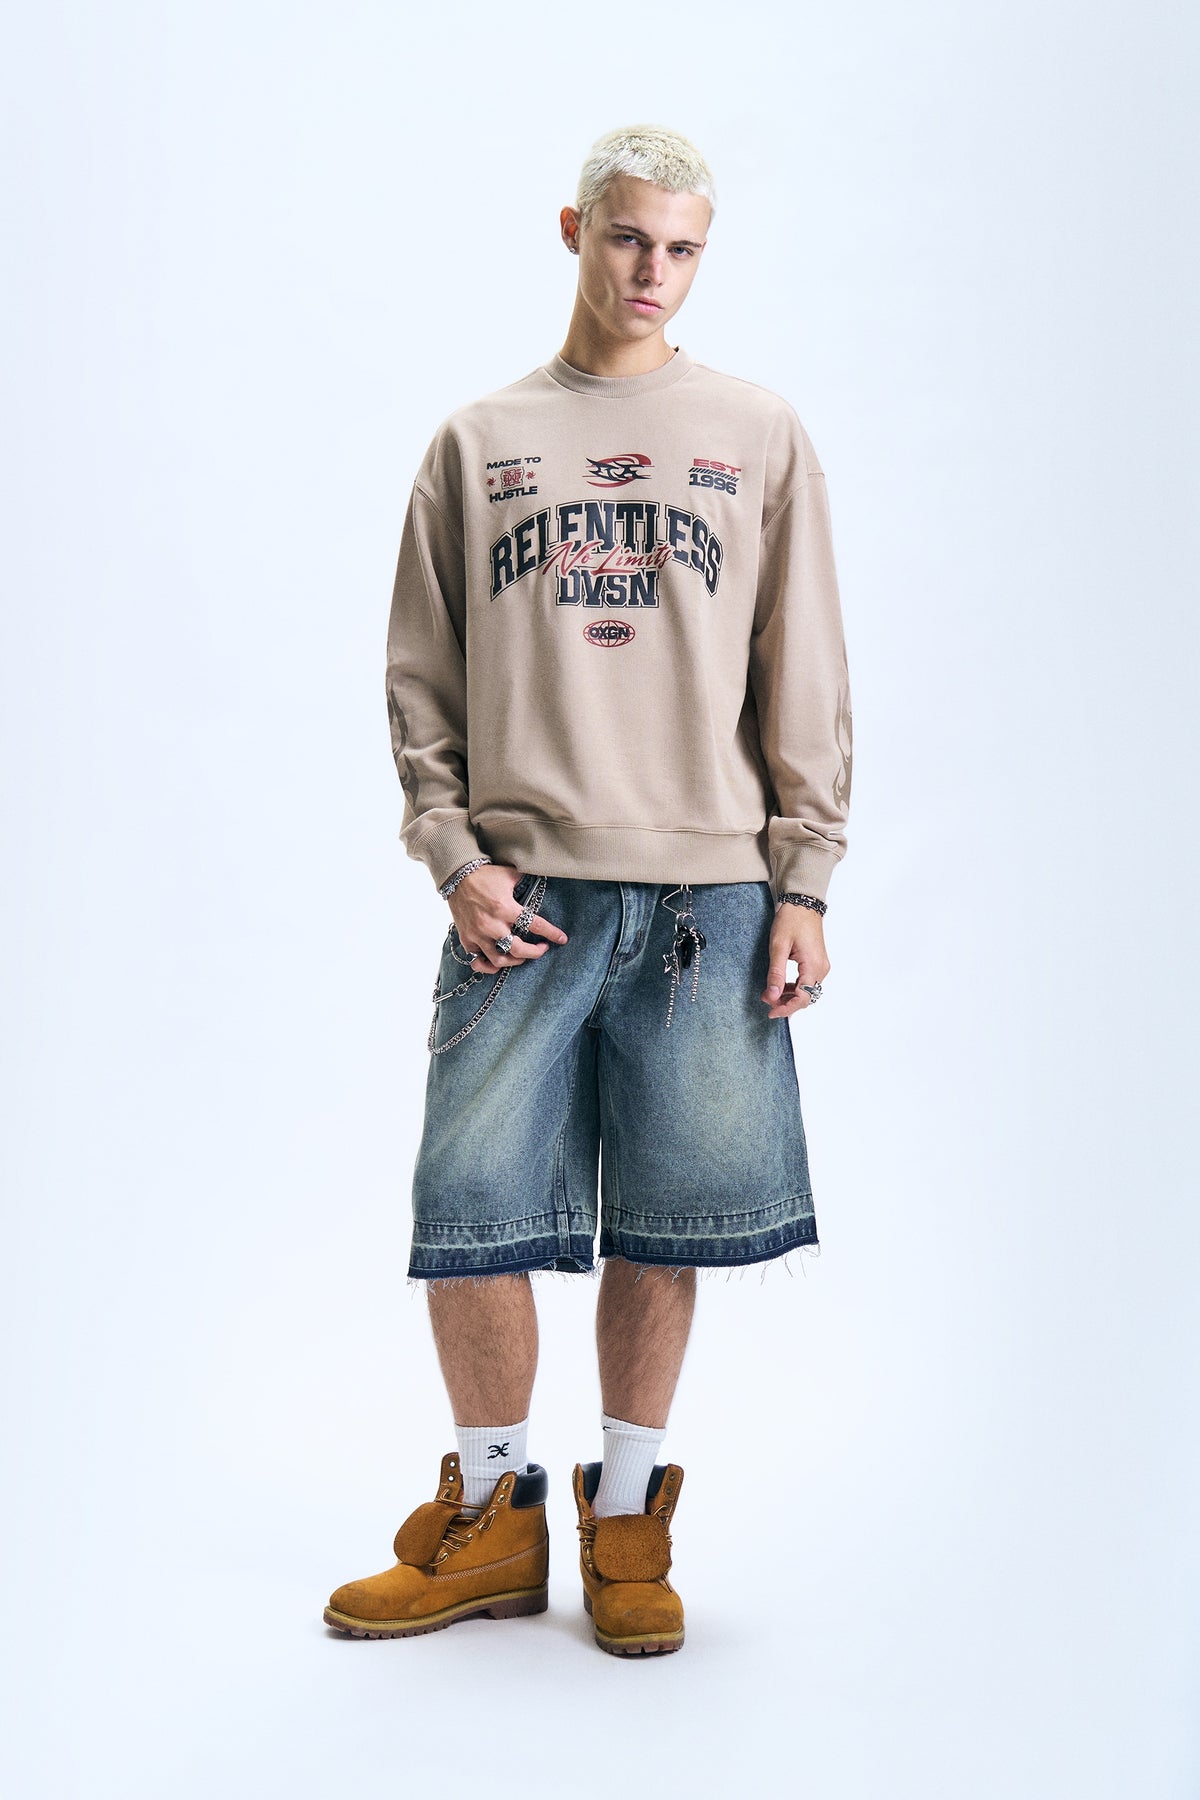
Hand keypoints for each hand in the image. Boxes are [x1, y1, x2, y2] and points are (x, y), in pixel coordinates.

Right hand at [448, 864, 568, 974]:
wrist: (457, 876)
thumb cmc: (485, 875)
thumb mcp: (509, 874)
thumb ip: (527, 880)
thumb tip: (544, 876)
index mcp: (505, 908)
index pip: (535, 925)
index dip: (551, 933)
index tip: (562, 939)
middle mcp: (492, 924)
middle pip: (518, 950)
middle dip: (535, 952)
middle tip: (542, 949)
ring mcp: (478, 934)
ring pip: (499, 960)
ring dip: (515, 961)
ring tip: (522, 956)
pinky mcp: (467, 938)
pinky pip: (477, 961)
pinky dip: (488, 966)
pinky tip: (498, 964)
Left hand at [761, 903, 829, 1017]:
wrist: (802, 904)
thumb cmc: (791, 920)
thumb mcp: (778, 947)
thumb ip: (776, 973)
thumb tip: (773, 996)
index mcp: (813, 966)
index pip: (802, 998)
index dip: (786, 1008)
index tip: (770, 1012)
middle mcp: (821, 969)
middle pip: (806, 997)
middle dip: (786, 1003)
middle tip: (766, 1001)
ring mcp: (821, 966)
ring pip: (807, 991)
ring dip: (789, 997)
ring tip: (770, 994)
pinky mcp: (817, 963)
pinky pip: (807, 982)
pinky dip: (794, 988)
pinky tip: (780, 986)